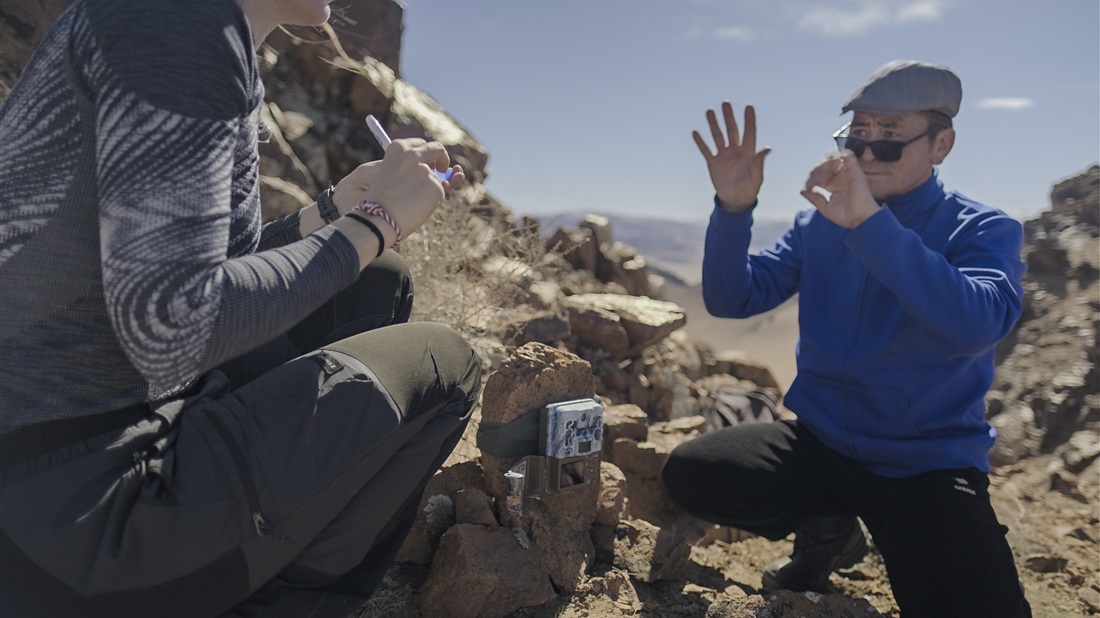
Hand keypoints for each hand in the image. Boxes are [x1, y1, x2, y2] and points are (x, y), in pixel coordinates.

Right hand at [332, 138, 463, 238]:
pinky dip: (433, 201)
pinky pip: (440, 193)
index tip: (429, 162)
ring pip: (438, 178)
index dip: (427, 153)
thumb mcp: (391, 175)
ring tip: (411, 202)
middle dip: (442, 159)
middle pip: (438, 149)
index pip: (420, 144)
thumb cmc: (382, 201)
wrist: (378, 219)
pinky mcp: (435, 186)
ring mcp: (425, 170)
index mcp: (398, 148)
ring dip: (431, 188)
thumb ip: (413, 168)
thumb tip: (446, 171)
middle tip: (441, 169)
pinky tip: (416, 208)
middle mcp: (412, 154)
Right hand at [693, 102, 770, 211]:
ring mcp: (724, 155)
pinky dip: (701, 141)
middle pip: (732, 129)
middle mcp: (736, 150)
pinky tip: (696, 132)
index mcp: (748, 152)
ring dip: (714, 124)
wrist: (736, 200)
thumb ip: (759, 162)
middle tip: (725, 103)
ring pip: (718, 136)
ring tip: (710, 111)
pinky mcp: (713, 162)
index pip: (749, 131)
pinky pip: (706, 149)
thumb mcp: (757, 176)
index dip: (749, 119)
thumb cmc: (750, 188)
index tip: (749, 106)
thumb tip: (766, 148)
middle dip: (728, 116)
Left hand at [800, 151, 880, 228]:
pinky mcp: (855, 169)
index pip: (819, 173)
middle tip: (813, 184)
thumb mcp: (825, 208)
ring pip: (832, 158)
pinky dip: (834, 160)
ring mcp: (848, 172)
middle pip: (823, 164)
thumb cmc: (846, 216)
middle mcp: (840, 177)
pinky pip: (845, 155)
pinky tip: (830, 173)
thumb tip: (802, 190)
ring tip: (821, 181)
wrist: (860, 218)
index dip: (811, 178)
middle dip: (815, 172)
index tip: (808, 188)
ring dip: (823, 167)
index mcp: (834, 185)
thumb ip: (814, 198)